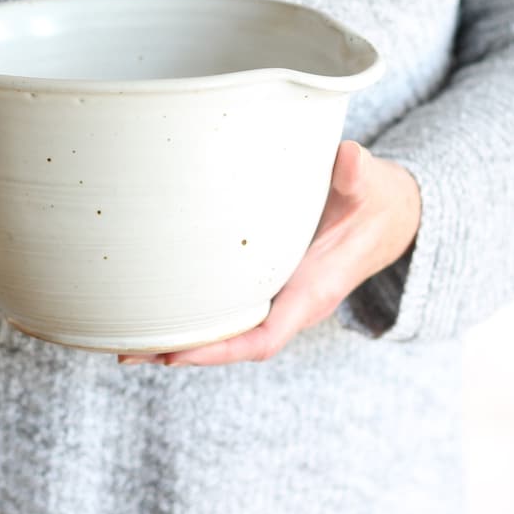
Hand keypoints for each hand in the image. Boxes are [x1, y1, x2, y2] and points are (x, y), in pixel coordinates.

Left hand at [119, 140, 420, 365]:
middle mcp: (290, 303)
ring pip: (225, 330)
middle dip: (181, 352)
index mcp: (312, 291)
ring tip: (127, 339)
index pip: (264, 338)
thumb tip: (349, 158)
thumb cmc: (375, 203)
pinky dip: (194, 315)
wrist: (387, 216)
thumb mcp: (371, 187)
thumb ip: (359, 176)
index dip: (220, 350)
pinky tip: (160, 306)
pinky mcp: (266, 282)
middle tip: (127, 352)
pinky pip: (228, 308)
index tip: (176, 355)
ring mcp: (277, 295)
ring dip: (179, 338)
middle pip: (231, 344)